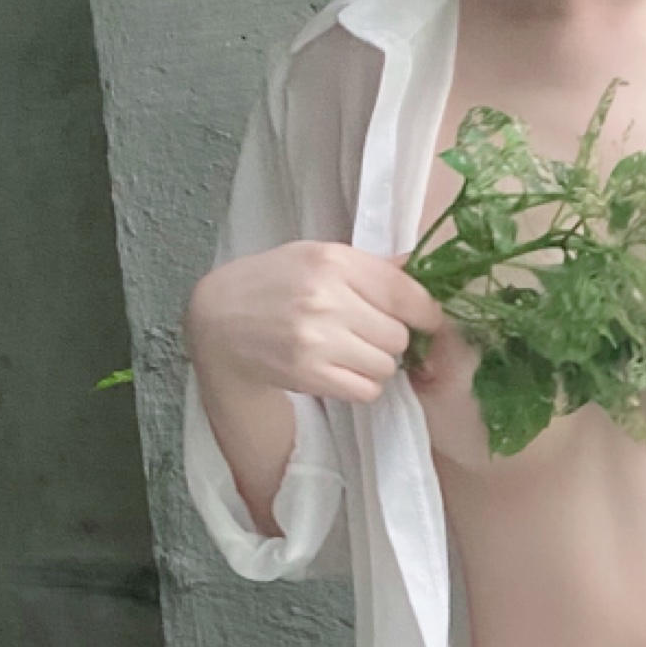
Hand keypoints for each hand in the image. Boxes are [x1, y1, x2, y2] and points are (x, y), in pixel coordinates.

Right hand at [186, 240, 443, 407]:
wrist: (220, 320)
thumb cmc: (274, 282)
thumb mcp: (317, 256)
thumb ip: (371, 266)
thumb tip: (423, 267)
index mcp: (334, 261)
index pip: (406, 293)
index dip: (425, 312)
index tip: (425, 319)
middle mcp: (327, 299)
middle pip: (399, 335)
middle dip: (390, 337)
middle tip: (367, 333)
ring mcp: (317, 340)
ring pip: (386, 365)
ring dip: (376, 363)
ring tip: (349, 351)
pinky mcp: (309, 374)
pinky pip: (366, 390)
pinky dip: (361, 385)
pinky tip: (341, 370)